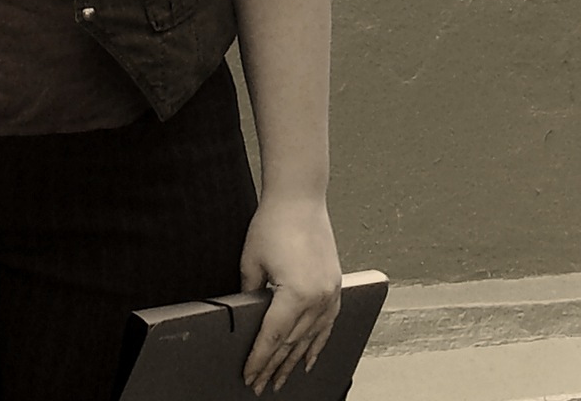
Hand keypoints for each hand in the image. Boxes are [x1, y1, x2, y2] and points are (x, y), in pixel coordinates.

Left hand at [240, 197, 341, 393]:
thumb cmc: (274, 223)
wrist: (299, 197)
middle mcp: (318, 298)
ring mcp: (330, 293)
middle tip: (260, 385)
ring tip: (281, 380)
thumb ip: (250, 294)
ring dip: (294, 361)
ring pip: (310, 338)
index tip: (250, 376)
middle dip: (274, 366)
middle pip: (292, 343)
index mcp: (296, 294)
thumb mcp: (251, 262)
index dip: (259, 360)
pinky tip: (309, 359)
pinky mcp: (334, 286)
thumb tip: (246, 318)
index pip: (273, 338)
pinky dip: (317, 344)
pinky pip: (327, 325)